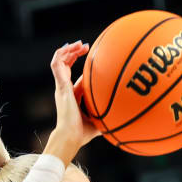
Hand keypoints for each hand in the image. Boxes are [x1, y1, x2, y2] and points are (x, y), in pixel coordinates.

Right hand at [44, 41, 100, 165]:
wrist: (70, 137)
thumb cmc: (82, 134)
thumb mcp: (99, 119)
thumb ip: (107, 113)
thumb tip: (125, 112)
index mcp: (71, 96)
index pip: (73, 78)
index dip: (79, 68)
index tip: (90, 58)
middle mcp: (64, 89)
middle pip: (64, 66)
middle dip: (73, 53)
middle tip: (85, 46)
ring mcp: (61, 87)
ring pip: (58, 62)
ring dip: (68, 50)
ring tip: (79, 44)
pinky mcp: (61, 86)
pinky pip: (56, 65)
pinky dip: (62, 54)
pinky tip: (72, 48)